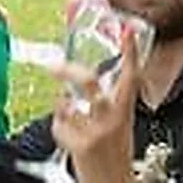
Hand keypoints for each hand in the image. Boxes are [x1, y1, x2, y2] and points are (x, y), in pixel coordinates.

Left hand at [51, 26, 140, 182]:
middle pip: (89, 82)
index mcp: (124, 111)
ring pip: (65, 103)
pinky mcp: (82, 144)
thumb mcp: (116, 125)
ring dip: (61, 111)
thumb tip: (72, 86)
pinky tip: (71, 141)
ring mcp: (97, 131)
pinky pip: (58, 124)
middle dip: (68, 70)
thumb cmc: (111, 151)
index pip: (130, 77)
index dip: (130, 53)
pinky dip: (59, 130)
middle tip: (52, 65)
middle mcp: (113, 118)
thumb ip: (102, 104)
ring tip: (72, 125)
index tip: (126, 30)